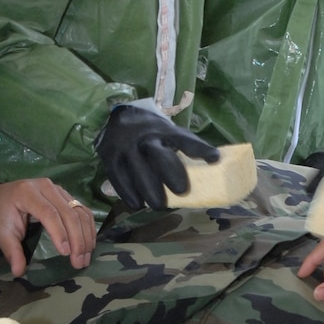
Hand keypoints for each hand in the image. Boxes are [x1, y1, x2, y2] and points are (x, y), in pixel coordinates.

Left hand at [0, 178, 94, 278]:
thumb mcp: (1, 234)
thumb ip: (12, 252)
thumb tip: (19, 272)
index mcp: (27, 193)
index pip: (49, 213)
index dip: (59, 233)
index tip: (65, 254)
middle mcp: (45, 186)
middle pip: (68, 212)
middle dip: (77, 239)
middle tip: (79, 262)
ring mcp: (57, 189)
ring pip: (79, 211)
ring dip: (86, 236)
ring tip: (86, 258)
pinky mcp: (65, 195)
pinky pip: (82, 210)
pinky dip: (88, 228)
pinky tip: (88, 245)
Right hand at [98, 103, 219, 211]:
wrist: (119, 118)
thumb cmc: (152, 133)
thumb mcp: (170, 133)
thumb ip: (187, 147)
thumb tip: (213, 166)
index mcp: (164, 131)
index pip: (184, 139)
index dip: (199, 149)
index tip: (213, 158)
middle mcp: (144, 137)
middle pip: (158, 155)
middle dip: (171, 173)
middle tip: (181, 191)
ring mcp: (125, 147)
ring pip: (137, 171)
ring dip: (149, 191)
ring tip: (159, 205)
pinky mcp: (110, 158)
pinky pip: (119, 178)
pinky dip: (128, 193)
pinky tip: (137, 204)